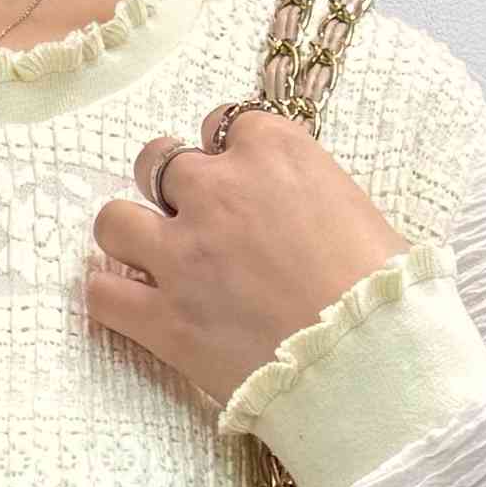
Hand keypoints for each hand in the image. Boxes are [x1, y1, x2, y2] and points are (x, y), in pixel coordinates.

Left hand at [80, 97, 400, 416]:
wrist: (367, 363)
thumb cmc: (383, 291)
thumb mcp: (358, 211)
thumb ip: (310, 192)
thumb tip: (297, 212)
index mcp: (275, 151)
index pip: (222, 123)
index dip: (223, 155)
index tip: (235, 182)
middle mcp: (218, 190)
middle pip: (158, 160)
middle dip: (169, 187)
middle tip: (190, 221)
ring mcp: (183, 254)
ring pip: (113, 220)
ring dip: (127, 234)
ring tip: (148, 258)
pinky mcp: (164, 319)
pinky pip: (103, 294)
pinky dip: (109, 297)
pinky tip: (129, 304)